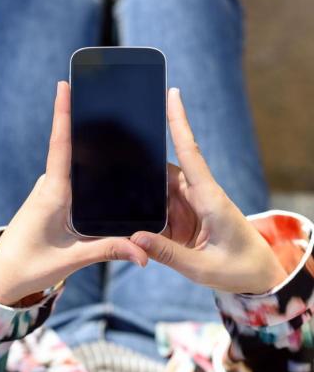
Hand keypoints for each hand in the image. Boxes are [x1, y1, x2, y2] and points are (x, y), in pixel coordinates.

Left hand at [0, 81, 147, 304]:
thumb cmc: (31, 266)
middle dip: (82, 122)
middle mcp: (49, 186)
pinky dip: (84, 167)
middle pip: (68, 148)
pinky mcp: (52, 200)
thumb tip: (144, 253)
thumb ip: (108, 250)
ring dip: (85, 146)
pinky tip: (102, 169)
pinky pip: (69, 176)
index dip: (62, 115)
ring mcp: (49, 192)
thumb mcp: (72, 258)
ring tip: (113, 130)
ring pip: (70, 163)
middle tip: (105, 100)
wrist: (3, 277)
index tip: (64, 86)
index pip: (59, 147)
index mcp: (52, 194)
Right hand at [131, 88, 286, 294]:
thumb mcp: (202, 268)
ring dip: (142, 195)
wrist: (258, 277)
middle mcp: (200, 196)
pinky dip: (148, 211)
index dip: (180, 123)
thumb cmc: (238, 269)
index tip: (173, 94)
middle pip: (165, 172)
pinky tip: (132, 217)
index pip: (191, 154)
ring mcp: (192, 205)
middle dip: (141, 167)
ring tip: (116, 194)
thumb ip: (168, 254)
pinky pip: (162, 207)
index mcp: (210, 200)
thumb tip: (135, 238)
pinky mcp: (187, 217)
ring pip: (160, 190)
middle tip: (112, 160)